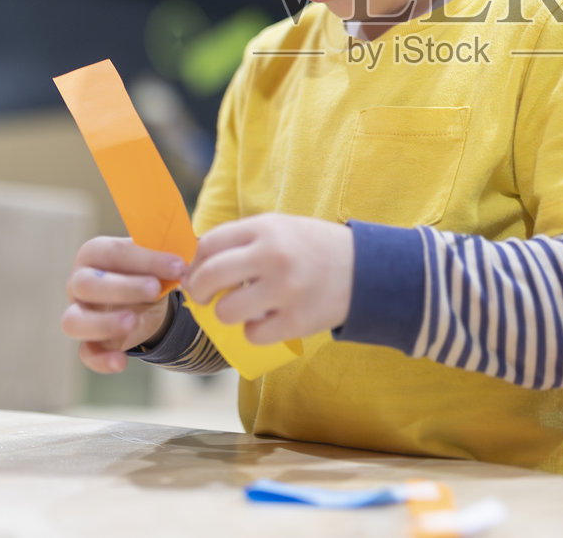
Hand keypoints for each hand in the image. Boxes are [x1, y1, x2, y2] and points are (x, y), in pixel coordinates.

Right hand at [61, 236, 185, 373]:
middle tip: (154, 289)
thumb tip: (196, 247)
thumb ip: (170, 251)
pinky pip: (85, 354)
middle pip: (87, 284)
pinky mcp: (88, 341)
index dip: (146, 258)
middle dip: (123, 287)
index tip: (179, 265)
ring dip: (103, 323)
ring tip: (132, 322)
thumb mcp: (159, 257)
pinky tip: (121, 363)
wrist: (146, 299)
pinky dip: (101, 360)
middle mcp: (79, 282)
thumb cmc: (149, 269)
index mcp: (96, 253)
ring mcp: (80, 313)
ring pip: (74, 321)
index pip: (114, 252)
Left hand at [183, 213, 352, 345]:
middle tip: (204, 298)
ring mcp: (285, 290)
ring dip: (227, 315)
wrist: (367, 270)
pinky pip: (252, 335)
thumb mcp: (281, 229)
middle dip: (198, 291)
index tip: (197, 274)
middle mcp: (273, 256)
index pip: (209, 245)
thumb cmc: (314, 249)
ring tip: (243, 309)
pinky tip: (267, 320)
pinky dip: (253, 332)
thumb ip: (243, 241)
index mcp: (266, 228)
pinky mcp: (296, 321)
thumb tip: (197, 266)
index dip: (195, 263)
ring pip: (226, 312)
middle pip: (209, 277)